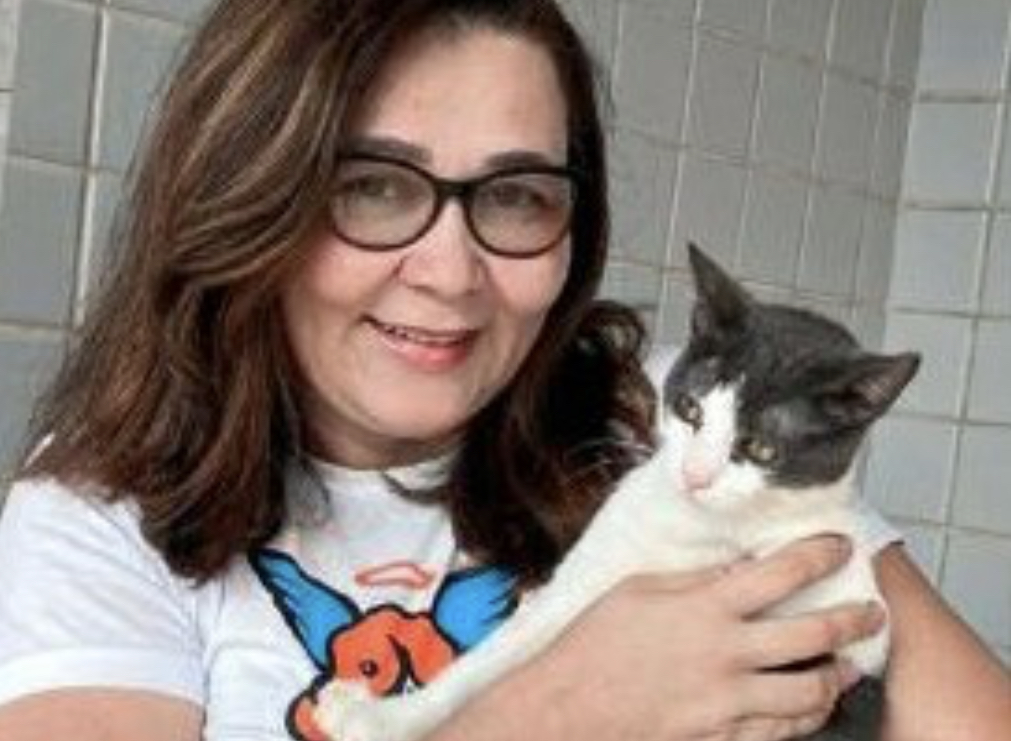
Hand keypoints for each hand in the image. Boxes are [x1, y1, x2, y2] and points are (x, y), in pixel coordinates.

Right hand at [514, 536, 884, 740]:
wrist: (567, 710)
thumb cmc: (594, 646)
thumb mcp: (639, 592)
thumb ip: (695, 581)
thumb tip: (736, 569)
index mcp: (704, 607)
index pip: (782, 572)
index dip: (820, 554)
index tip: (839, 546)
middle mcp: (725, 654)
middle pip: (814, 634)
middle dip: (855, 619)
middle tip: (872, 613)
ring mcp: (726, 702)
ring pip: (809, 692)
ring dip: (839, 676)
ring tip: (850, 666)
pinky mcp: (721, 738)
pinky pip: (780, 732)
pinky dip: (804, 718)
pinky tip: (809, 707)